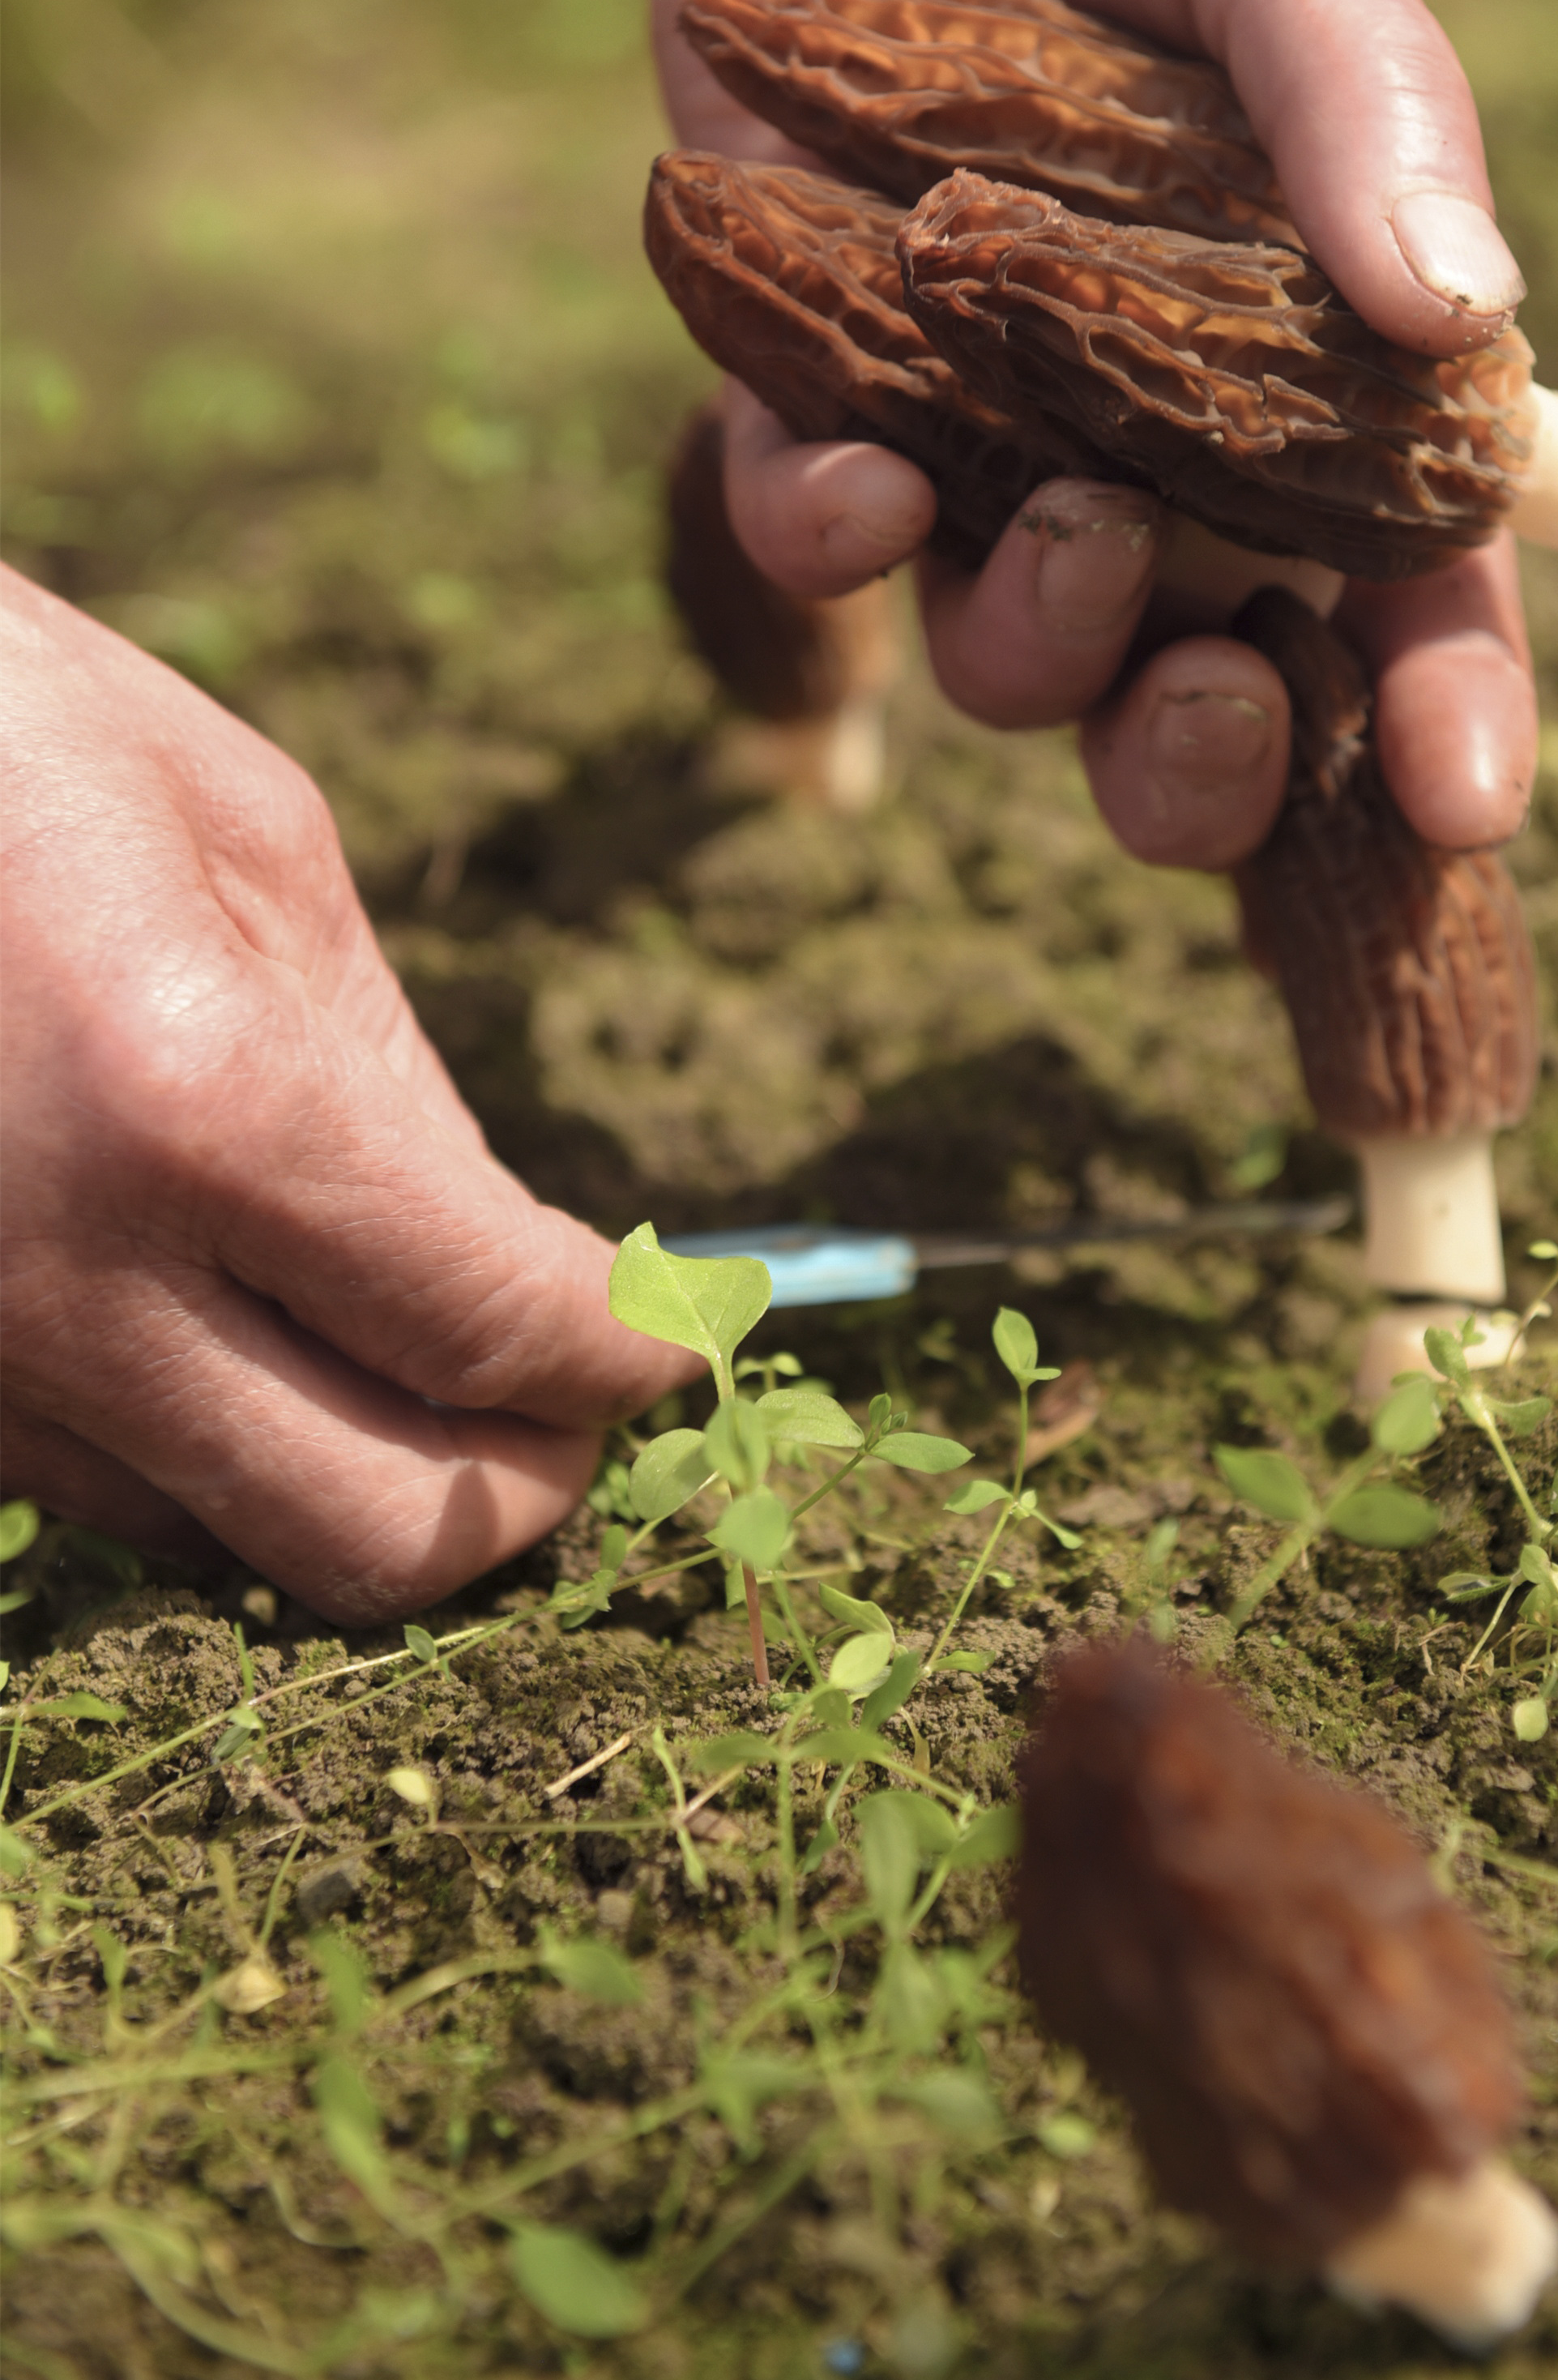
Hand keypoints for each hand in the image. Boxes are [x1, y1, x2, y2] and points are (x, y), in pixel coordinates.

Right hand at [0, 572, 699, 1621]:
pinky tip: (234, 1328)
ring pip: (233, 1541)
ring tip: (404, 1353)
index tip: (674, 1338)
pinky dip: (207, 1449)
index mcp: (196, 1104)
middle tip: (570, 1403)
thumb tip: (515, 1265)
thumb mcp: (249, 838)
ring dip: (359, 1472)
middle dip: (519, 1485)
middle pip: (378, 1535)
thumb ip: (395, 1078)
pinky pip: (98, 1493)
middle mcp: (59, 1282)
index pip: (493, 1329)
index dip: (625, 1354)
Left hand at [313, 0, 1536, 865]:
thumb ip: (1370, 107)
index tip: (1472, 799)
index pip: (1413, 576)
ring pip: (1019, 652)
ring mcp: (987, 423)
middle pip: (1207, 686)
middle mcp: (1162, 424)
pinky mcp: (815, 379)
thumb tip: (1467, 315)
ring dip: (1044, 645)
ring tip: (1068, 530)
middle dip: (1215, 758)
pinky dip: (834, 532)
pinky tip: (853, 473)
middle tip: (1225, 698)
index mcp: (1323, 351)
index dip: (1445, 702)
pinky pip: (822, 534)